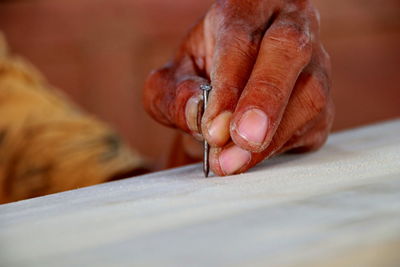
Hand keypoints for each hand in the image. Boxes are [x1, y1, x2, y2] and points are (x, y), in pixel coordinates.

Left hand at [143, 0, 333, 175]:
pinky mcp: (323, 102)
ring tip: (233, 162)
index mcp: (246, 8)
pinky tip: (252, 159)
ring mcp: (313, 63)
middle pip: (289, 49)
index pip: (241, 40)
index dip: (229, 86)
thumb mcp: (173, 80)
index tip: (213, 128)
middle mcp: (287, 26)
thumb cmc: (200, 76)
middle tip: (243, 140)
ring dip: (273, 135)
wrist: (229, 89)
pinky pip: (313, 125)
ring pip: (309, 93)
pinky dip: (280, 147)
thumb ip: (175, 94)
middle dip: (265, 98)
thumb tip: (199, 115)